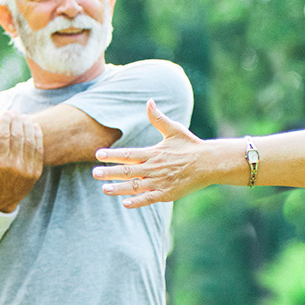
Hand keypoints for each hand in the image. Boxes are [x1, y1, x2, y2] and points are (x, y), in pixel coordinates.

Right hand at [0, 111, 43, 211]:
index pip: (4, 136)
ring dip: (28, 126)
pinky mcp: (36, 172)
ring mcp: (27, 169)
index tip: (5, 112)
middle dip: (17, 121)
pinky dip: (38, 137)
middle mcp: (15, 166)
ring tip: (24, 117)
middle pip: (18, 136)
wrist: (1, 201)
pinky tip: (35, 127)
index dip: (5, 122)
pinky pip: (39, 151)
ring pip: (30, 142)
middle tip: (15, 111)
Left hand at [91, 100, 214, 207]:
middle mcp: (154, 168)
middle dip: (110, 172)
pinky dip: (137, 201)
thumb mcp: (174, 129)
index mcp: (154, 153)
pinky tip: (125, 203)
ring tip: (104, 189)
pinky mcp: (167, 194)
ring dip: (119, 188)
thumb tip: (149, 101)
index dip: (113, 154)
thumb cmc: (190, 146)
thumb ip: (158, 118)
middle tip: (95, 173)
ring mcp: (160, 182)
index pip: (129, 154)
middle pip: (128, 171)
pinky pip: (149, 198)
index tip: (98, 154)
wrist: (209, 163)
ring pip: (135, 186)